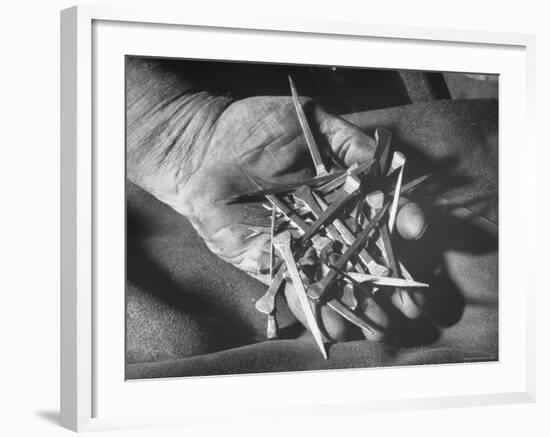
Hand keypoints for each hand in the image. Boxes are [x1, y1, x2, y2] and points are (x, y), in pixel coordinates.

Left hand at [133, 95, 427, 342]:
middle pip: (363, 258)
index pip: (379, 213)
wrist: (205, 145)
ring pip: (333, 281)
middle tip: (414, 306)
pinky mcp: (269, 262)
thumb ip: (350, 141)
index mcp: (341, 194)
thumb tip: (392, 160)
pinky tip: (335, 329)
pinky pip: (294, 289)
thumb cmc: (257, 128)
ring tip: (381, 327)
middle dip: (390, 284)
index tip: (415, 228)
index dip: (400, 221)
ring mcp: (299, 245)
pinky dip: (313, 308)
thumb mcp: (313, 122)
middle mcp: (325, 225)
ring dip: (358, 306)